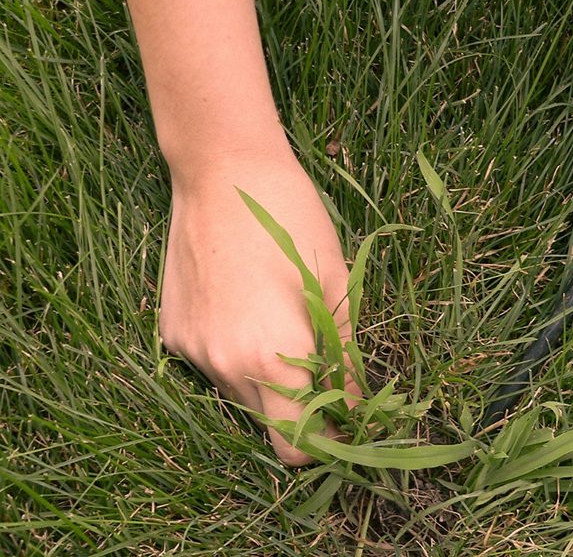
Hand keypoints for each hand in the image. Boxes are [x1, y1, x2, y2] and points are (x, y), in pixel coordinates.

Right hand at [159, 148, 357, 465]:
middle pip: (268, 424)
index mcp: (272, 358)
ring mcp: (192, 351)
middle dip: (300, 409)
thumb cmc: (293, 220)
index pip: (297, 447)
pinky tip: (244, 306)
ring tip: (282, 324)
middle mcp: (224, 367)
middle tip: (323, 369)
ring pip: (239, 395)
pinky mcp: (171, 332)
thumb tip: (357, 404)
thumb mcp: (336, 286)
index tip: (345, 419)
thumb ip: (346, 357)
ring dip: (267, 379)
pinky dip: (234, 353)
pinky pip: (212, 363)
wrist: (222, 170)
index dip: (327, 441)